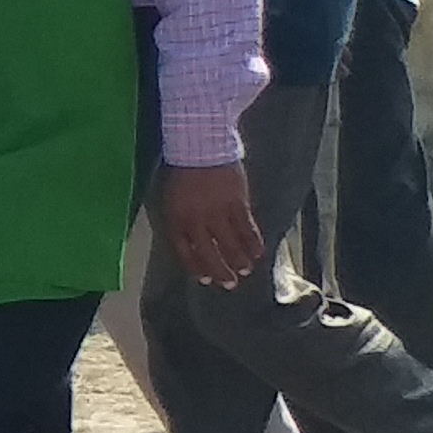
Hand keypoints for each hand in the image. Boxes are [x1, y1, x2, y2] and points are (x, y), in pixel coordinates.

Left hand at [163, 162, 263, 287]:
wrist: (200, 147)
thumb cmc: (183, 172)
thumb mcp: (173, 198)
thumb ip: (182, 219)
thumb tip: (197, 240)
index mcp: (176, 218)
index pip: (185, 250)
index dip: (196, 266)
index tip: (206, 279)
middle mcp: (196, 219)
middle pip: (209, 252)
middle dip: (220, 270)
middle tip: (230, 284)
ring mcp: (217, 212)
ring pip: (230, 243)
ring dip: (239, 259)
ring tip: (245, 271)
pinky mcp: (237, 203)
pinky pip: (246, 228)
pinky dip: (253, 242)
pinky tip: (258, 252)